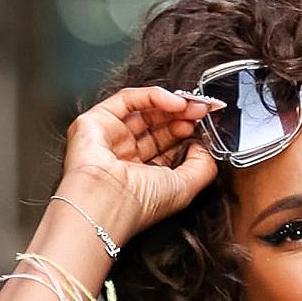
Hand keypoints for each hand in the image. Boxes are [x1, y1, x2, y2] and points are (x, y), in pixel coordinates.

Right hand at [57, 86, 223, 243]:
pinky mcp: (95, 121)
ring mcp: (109, 137)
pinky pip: (127, 100)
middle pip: (156, 125)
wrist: (107, 203)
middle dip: (182, 116)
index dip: (187, 132)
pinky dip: (154, 96)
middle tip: (202, 111)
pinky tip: (176, 102)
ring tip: (194, 107)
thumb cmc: (138, 204)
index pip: (167, 145)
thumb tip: (203, 147)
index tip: (206, 125)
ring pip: (143, 110)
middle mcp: (125, 155)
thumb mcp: (185, 187)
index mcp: (142, 174)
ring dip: (172, 105)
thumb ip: (202, 166)